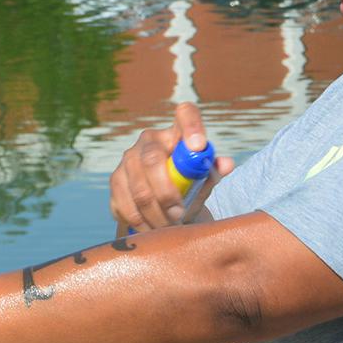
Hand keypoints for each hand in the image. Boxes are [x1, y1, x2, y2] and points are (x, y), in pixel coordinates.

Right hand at [109, 102, 234, 231]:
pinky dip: (141, 222)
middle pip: (152, 160)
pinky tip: (152, 229)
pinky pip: (125, 205)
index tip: (199, 145)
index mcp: (177, 133)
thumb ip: (214, 171)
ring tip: (169, 226)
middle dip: (167, 192)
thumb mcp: (204, 180)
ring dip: (155, 214)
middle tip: (180, 213)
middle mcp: (149, 140)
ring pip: (139, 190)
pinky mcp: (115, 181)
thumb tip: (226, 164)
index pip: (186, 113)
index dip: (192, 126)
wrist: (165, 207)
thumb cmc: (189, 187)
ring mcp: (128, 159)